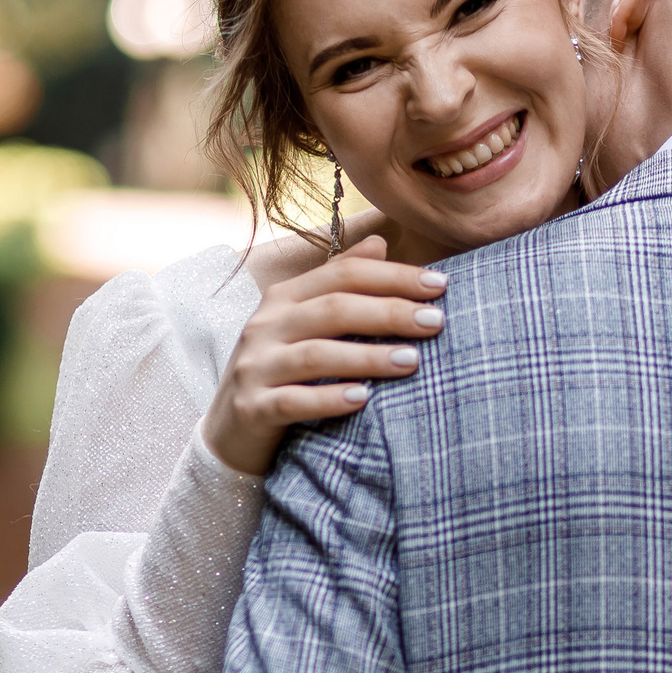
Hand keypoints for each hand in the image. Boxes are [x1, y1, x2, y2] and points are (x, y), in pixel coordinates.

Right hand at [202, 235, 447, 475]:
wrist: (230, 429)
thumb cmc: (282, 370)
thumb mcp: (305, 322)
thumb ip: (339, 283)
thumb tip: (381, 243)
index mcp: (284, 298)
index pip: (343, 275)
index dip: (393, 276)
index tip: (441, 285)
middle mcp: (266, 326)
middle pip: (333, 309)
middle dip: (389, 312)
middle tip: (436, 321)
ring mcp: (255, 367)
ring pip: (315, 355)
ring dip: (367, 357)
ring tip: (412, 361)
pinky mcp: (252, 408)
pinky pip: (292, 401)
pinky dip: (328, 399)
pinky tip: (362, 400)